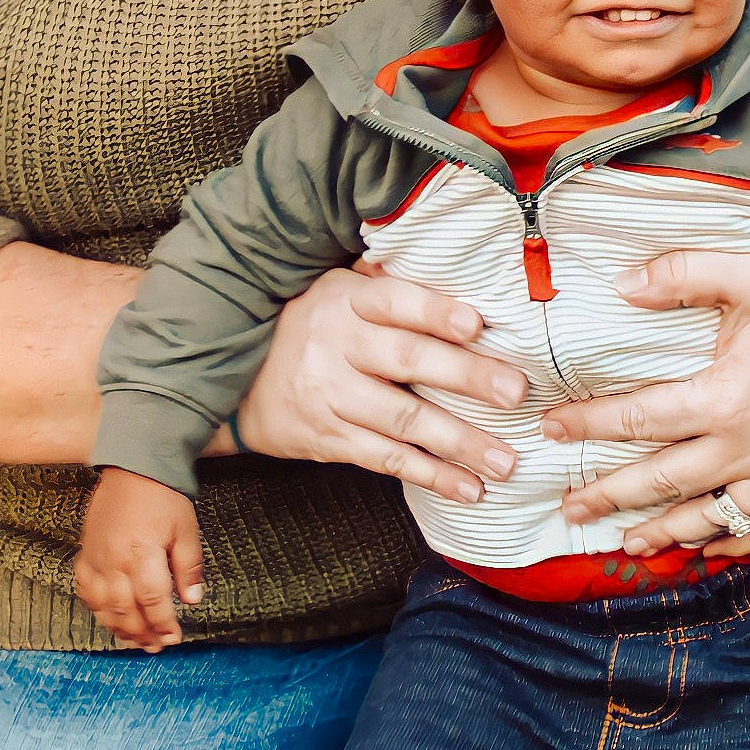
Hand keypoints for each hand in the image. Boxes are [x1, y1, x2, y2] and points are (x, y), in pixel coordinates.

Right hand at [74, 469, 204, 649]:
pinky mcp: (85, 555)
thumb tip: (191, 600)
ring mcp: (96, 559)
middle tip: (156, 646)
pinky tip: (109, 618)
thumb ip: (188, 568)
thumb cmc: (164, 499)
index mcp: (142, 554)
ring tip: (135, 641)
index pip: (153, 601)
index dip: (163, 624)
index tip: (174, 638)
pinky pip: (85, 590)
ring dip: (119, 628)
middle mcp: (114, 561)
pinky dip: (96, 608)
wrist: (133, 469)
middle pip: (125, 610)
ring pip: (102, 606)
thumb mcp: (186, 531)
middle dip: (142, 633)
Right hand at [231, 268, 526, 503]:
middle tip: (515, 392)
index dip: (434, 311)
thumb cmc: (309, 329)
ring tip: (505, 460)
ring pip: (403, 419)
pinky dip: (431, 476)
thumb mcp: (336, 291)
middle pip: (408, 359)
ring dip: (459, 442)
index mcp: (346, 300)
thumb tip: (455, 261)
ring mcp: (331, 396)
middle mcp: (336, 346)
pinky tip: (469, 488)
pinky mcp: (328, 439)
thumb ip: (387, 281)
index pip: (395, 301)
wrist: (234, 383)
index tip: (476, 323)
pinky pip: (386, 459)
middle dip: (466, 376)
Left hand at [545, 249, 749, 556]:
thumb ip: (680, 276)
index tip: (554, 430)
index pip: (640, 418)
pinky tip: (711, 552)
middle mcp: (748, 446)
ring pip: (713, 517)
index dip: (591, 425)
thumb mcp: (749, 272)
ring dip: (667, 533)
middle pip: (664, 481)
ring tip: (630, 544)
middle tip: (570, 509)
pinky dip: (738, 545)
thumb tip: (622, 284)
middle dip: (611, 496)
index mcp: (724, 397)